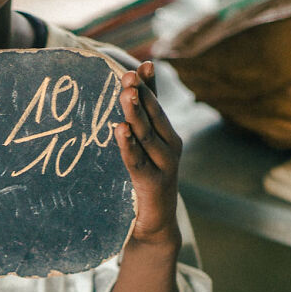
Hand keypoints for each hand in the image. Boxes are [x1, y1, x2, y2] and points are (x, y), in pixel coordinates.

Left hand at [116, 60, 181, 243]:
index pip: (157, 104)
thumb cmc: (144, 183)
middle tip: (127, 74)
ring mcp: (164, 165)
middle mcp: (170, 146)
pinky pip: (137, 161)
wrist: (154, 227)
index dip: (150, 84)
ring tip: (126, 94)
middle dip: (141, 93)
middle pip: (154, 115)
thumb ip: (134, 127)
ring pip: (147, 134)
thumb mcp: (141, 151)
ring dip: (136, 113)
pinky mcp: (152, 184)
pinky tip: (120, 130)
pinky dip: (129, 145)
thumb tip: (123, 97)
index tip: (141, 64)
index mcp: (167, 135)